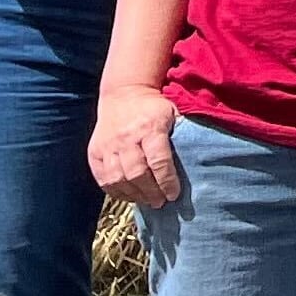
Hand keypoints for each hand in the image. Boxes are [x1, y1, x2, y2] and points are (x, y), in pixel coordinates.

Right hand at [86, 84, 183, 207]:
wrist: (124, 93)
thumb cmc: (155, 107)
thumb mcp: (173, 112)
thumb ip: (183, 132)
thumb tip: (201, 155)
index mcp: (150, 127)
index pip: (158, 160)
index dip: (167, 181)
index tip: (174, 194)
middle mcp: (126, 138)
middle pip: (137, 173)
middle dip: (150, 192)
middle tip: (160, 202)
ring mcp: (107, 146)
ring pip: (118, 179)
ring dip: (134, 195)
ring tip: (147, 201)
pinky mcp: (95, 153)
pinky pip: (103, 179)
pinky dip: (116, 192)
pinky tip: (129, 196)